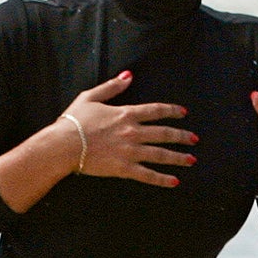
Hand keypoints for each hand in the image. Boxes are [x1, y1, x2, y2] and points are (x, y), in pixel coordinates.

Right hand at [60, 71, 195, 187]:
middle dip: (182, 136)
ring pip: (161, 154)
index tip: (183, 114)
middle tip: (194, 139)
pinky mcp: (124, 168)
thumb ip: (112, 86)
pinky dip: (162, 179)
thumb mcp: (91, 97)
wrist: (63, 145)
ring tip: (192, 160)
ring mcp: (130, 151)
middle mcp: (132, 132)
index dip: (172, 111)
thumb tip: (128, 75)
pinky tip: (175, 181)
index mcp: (126, 114)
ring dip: (178, 158)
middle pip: (164, 133)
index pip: (156, 110)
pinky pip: (148, 174)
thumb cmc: (73, 121)